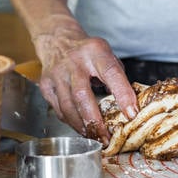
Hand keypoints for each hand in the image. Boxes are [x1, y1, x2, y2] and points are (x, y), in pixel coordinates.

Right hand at [34, 16, 138, 143]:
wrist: (57, 40)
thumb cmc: (87, 52)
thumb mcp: (107, 55)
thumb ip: (117, 78)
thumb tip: (129, 106)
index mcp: (95, 52)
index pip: (112, 73)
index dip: (123, 94)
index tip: (131, 113)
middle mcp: (74, 62)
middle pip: (82, 95)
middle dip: (95, 120)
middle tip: (106, 136)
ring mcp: (57, 74)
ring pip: (67, 106)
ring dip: (82, 125)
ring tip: (94, 137)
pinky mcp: (46, 85)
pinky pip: (58, 109)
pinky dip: (70, 122)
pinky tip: (81, 128)